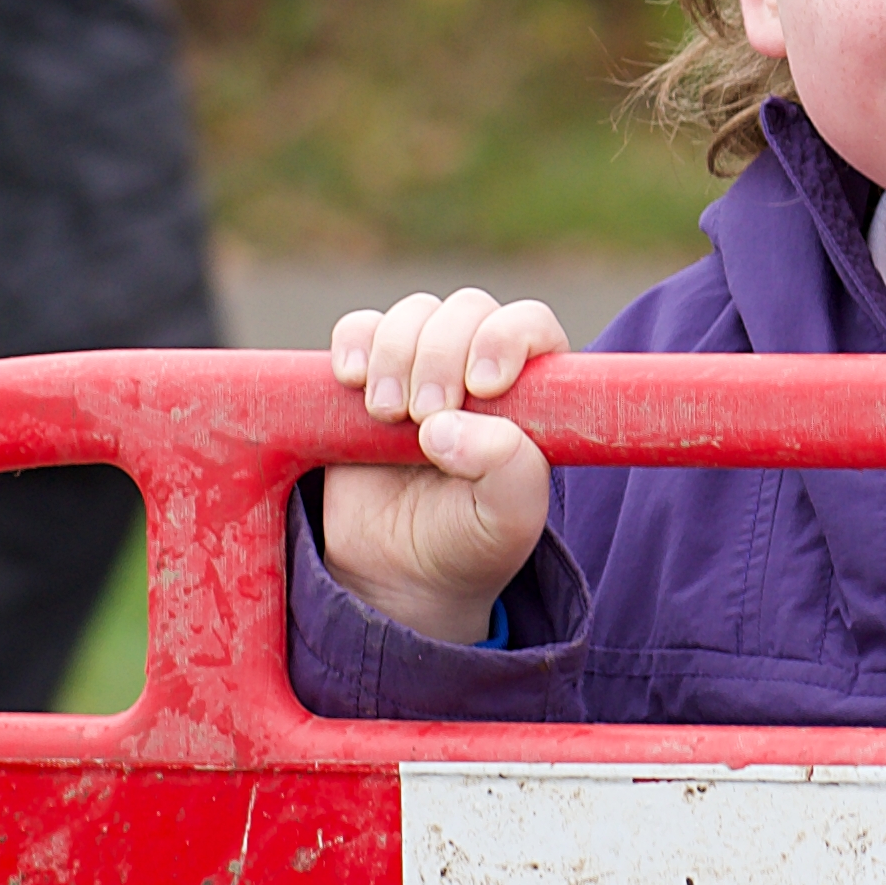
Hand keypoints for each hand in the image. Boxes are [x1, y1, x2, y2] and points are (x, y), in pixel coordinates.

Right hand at [319, 291, 568, 645]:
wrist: (397, 574)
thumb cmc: (470, 542)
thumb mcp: (508, 521)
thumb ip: (505, 471)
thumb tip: (444, 428)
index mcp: (532, 390)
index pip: (530, 325)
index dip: (505, 338)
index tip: (481, 387)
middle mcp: (479, 365)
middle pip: (467, 310)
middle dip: (441, 354)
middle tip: (423, 416)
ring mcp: (422, 363)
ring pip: (414, 313)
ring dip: (396, 353)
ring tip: (388, 415)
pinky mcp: (368, 373)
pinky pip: (358, 329)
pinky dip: (354, 344)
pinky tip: (353, 381)